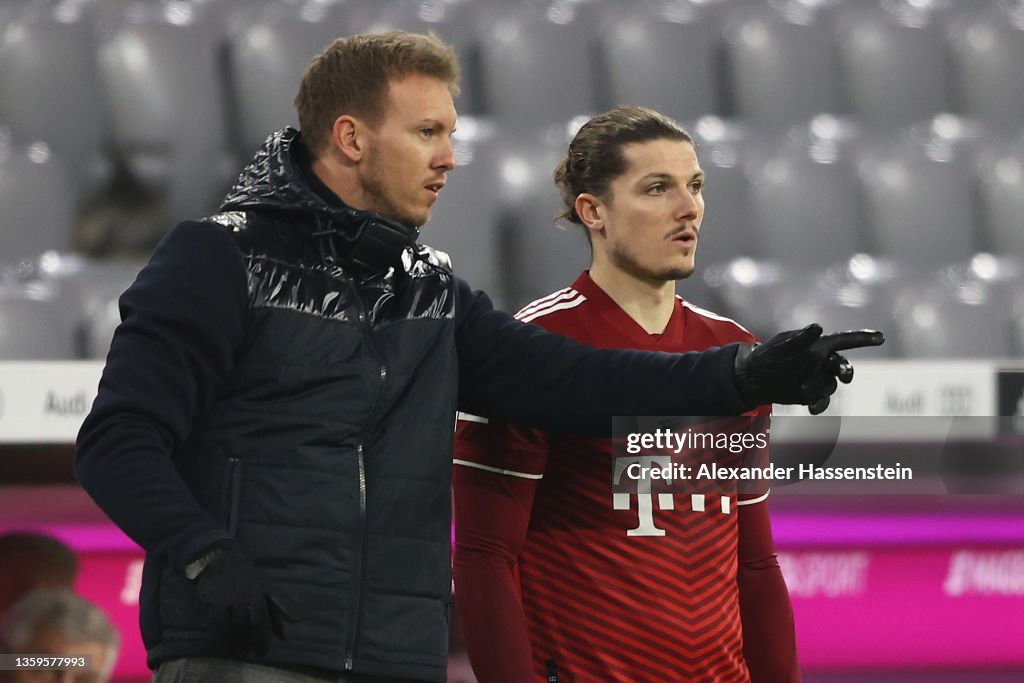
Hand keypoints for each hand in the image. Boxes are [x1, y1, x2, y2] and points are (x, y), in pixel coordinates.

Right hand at [190, 541, 291, 655]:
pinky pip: (221, 625)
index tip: (282, 639)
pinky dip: (226, 637)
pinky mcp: (216, 603)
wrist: (219, 561)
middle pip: (257, 621)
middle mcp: (250, 593)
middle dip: (260, 640)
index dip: (279, 624)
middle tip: (261, 653)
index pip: (277, 606)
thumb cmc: (246, 578)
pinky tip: (229, 645)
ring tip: (244, 651)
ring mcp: (232, 598)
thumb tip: (284, 634)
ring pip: (239, 625)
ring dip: (242, 641)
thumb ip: (275, 608)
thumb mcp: (265, 586)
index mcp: (264, 587)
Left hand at [733, 324, 884, 414]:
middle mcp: (821, 362)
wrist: (753, 378)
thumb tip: (817, 327)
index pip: (844, 340)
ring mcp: (817, 378)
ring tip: (803, 389)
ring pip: (831, 385)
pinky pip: (822, 401)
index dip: (863, 339)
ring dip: (821, 388)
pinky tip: (812, 409)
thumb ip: (800, 339)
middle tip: (845, 376)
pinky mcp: (811, 394)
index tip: (881, 337)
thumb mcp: (781, 346)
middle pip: (842, 365)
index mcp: (817, 345)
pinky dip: (820, 405)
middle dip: (846, 370)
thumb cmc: (768, 356)